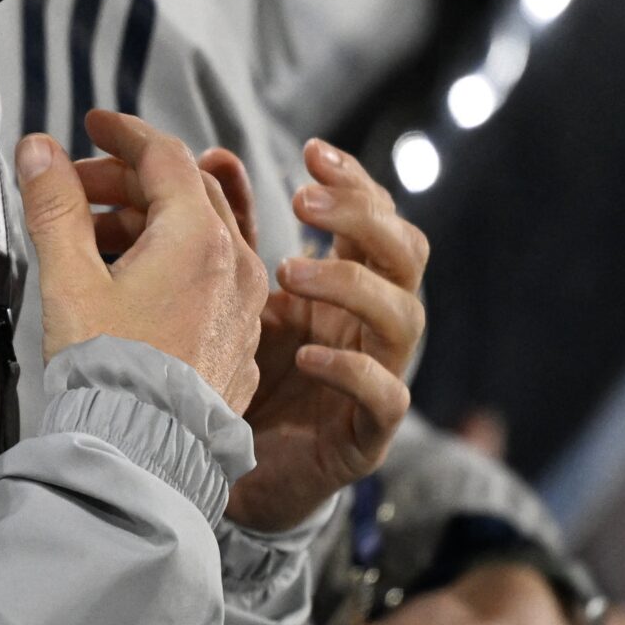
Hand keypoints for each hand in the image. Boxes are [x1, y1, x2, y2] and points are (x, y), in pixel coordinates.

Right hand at [16, 112, 267, 411]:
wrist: (145, 455)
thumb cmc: (109, 371)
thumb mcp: (68, 279)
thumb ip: (53, 205)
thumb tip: (38, 149)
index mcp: (198, 239)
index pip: (165, 155)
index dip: (123, 133)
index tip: (93, 125)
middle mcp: (237, 265)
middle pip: (186, 190)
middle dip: (129, 178)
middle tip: (77, 187)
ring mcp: (245, 306)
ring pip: (204, 234)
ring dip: (151, 219)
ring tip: (95, 236)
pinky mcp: (240, 342)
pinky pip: (215, 277)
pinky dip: (176, 259)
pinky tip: (134, 281)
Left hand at [223, 139, 425, 530]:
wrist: (227, 472)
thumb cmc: (239, 373)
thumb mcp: (233, 292)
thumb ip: (231, 228)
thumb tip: (217, 155)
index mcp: (348, 284)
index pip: (377, 217)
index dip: (356, 182)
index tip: (312, 152)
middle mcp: (372, 325)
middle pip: (407, 255)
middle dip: (363, 219)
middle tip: (301, 203)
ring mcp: (378, 378)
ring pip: (404, 318)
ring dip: (352, 286)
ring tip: (290, 272)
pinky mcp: (366, 437)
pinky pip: (386, 398)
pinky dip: (354, 370)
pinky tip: (307, 354)